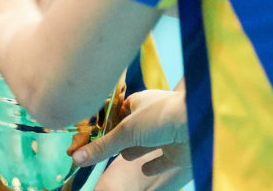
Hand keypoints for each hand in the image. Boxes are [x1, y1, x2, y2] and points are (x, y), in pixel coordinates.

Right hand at [71, 89, 190, 189]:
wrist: (197, 125)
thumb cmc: (161, 117)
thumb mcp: (127, 132)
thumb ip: (102, 147)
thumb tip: (76, 158)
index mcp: (138, 103)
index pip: (116, 115)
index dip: (104, 126)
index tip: (88, 138)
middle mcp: (151, 117)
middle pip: (128, 132)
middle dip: (119, 140)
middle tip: (101, 149)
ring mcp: (164, 135)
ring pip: (142, 146)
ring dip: (135, 150)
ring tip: (125, 154)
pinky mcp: (175, 152)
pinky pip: (160, 161)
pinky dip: (153, 165)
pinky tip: (146, 168)